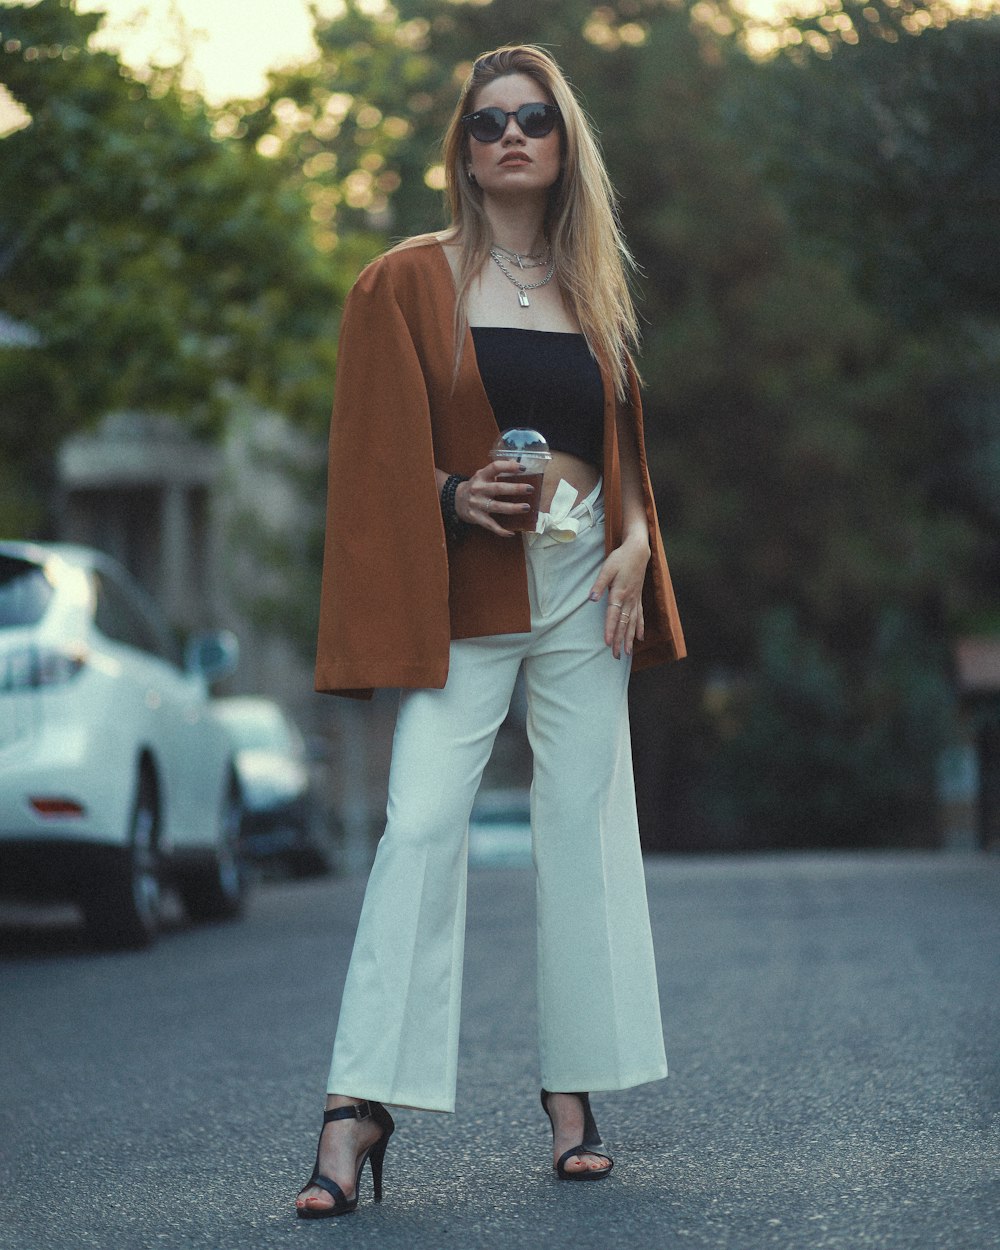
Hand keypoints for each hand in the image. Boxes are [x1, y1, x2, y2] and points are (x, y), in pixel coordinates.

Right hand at [455, 459, 534, 536]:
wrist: (456, 500)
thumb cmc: (476, 486)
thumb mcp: (483, 475)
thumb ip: (498, 470)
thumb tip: (516, 462)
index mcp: (481, 476)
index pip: (495, 467)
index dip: (509, 467)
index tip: (523, 468)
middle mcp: (478, 489)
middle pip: (498, 488)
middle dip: (515, 489)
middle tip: (530, 489)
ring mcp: (476, 504)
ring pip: (496, 507)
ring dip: (512, 508)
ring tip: (526, 507)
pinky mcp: (476, 517)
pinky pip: (490, 525)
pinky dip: (500, 530)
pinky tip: (511, 533)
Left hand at [588, 534, 649, 658]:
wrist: (638, 551)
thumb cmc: (620, 559)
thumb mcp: (607, 568)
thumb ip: (599, 584)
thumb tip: (591, 598)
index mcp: (619, 593)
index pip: (613, 615)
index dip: (611, 630)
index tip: (608, 643)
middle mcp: (629, 600)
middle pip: (624, 624)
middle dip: (620, 641)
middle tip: (617, 656)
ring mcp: (635, 600)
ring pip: (633, 623)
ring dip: (630, 639)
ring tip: (628, 653)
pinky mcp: (638, 598)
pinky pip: (640, 616)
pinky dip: (640, 627)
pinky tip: (640, 638)